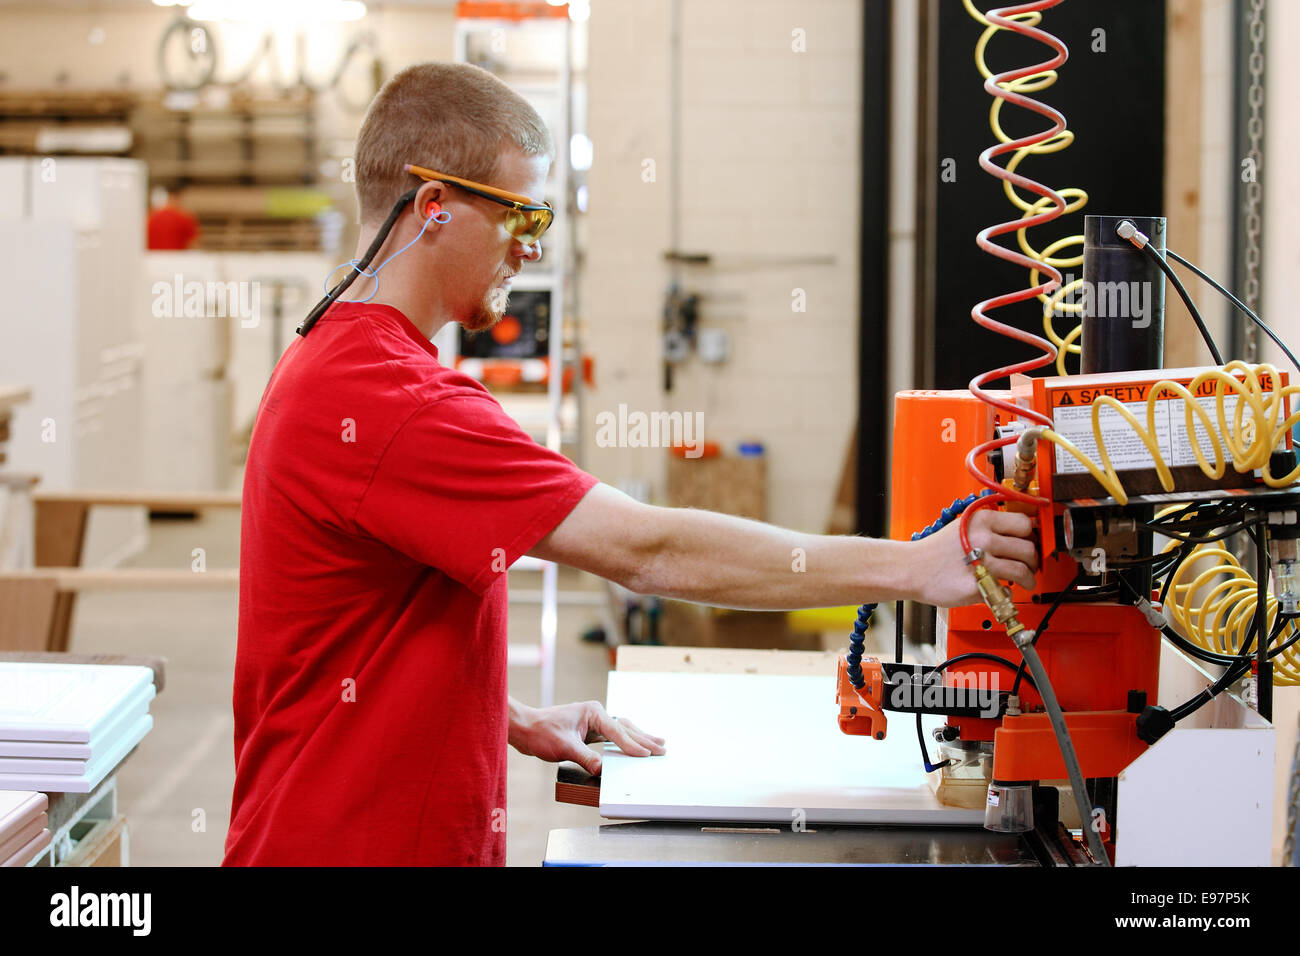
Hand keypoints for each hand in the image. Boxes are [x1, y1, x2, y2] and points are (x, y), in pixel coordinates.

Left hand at [508, 700, 665, 775]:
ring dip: (639, 738)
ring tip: (657, 744)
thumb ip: (584, 757)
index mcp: (593, 711)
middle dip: (644, 739)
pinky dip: (626, 742)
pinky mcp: (590, 730)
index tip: (646, 755)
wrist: (526, 728)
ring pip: (622, 730)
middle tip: (662, 748)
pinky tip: (635, 746)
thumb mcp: (563, 747)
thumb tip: (601, 769)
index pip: (617, 731)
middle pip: (625, 727)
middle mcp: (596, 713)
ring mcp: (594, 721)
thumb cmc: (541, 732)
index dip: (632, 744)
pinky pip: (614, 736)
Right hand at [911, 508, 1037, 606]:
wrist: (912, 569)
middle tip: (1029, 566)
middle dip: (1033, 560)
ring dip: (1028, 579)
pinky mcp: (978, 585)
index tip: (1031, 542)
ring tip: (1025, 582)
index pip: (1024, 523)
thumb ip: (989, 526)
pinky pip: (1006, 591)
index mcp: (981, 520)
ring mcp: (981, 562)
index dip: (1031, 535)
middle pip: (1027, 548)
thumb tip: (1019, 534)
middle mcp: (983, 538)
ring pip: (1022, 571)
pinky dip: (1008, 593)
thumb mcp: (963, 526)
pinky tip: (1002, 591)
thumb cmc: (935, 551)